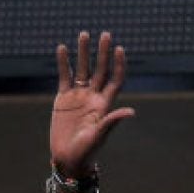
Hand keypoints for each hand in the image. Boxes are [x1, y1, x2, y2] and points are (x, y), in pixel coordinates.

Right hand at [50, 31, 134, 177]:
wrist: (68, 158)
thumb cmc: (87, 151)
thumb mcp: (99, 136)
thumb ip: (112, 121)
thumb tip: (131, 111)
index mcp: (105, 104)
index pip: (115, 79)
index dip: (118, 64)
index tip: (119, 49)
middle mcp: (93, 97)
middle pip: (100, 69)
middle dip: (102, 52)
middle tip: (105, 34)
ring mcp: (78, 96)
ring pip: (82, 69)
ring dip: (83, 52)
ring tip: (83, 34)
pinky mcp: (63, 98)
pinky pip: (64, 77)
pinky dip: (63, 63)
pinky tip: (62, 48)